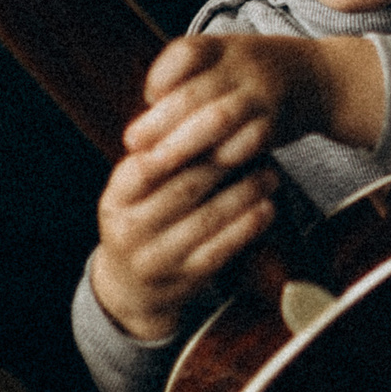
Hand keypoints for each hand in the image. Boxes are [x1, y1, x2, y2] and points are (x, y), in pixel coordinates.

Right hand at [86, 34, 321, 341]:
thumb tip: (193, 104)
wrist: (131, 287)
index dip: (186, 140)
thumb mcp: (136, 188)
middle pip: (183, 189)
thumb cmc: (144, 217)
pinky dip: (247, 227)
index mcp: (117, 198)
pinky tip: (268, 208)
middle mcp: (131, 229)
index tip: (220, 118)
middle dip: (223, 163)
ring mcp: (156, 258)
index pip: (150, 163)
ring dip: (245, 194)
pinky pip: (221, 251)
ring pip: (207, 220)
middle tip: (257, 141)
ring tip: (272, 174)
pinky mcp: (184, 280)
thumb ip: (159, 154)